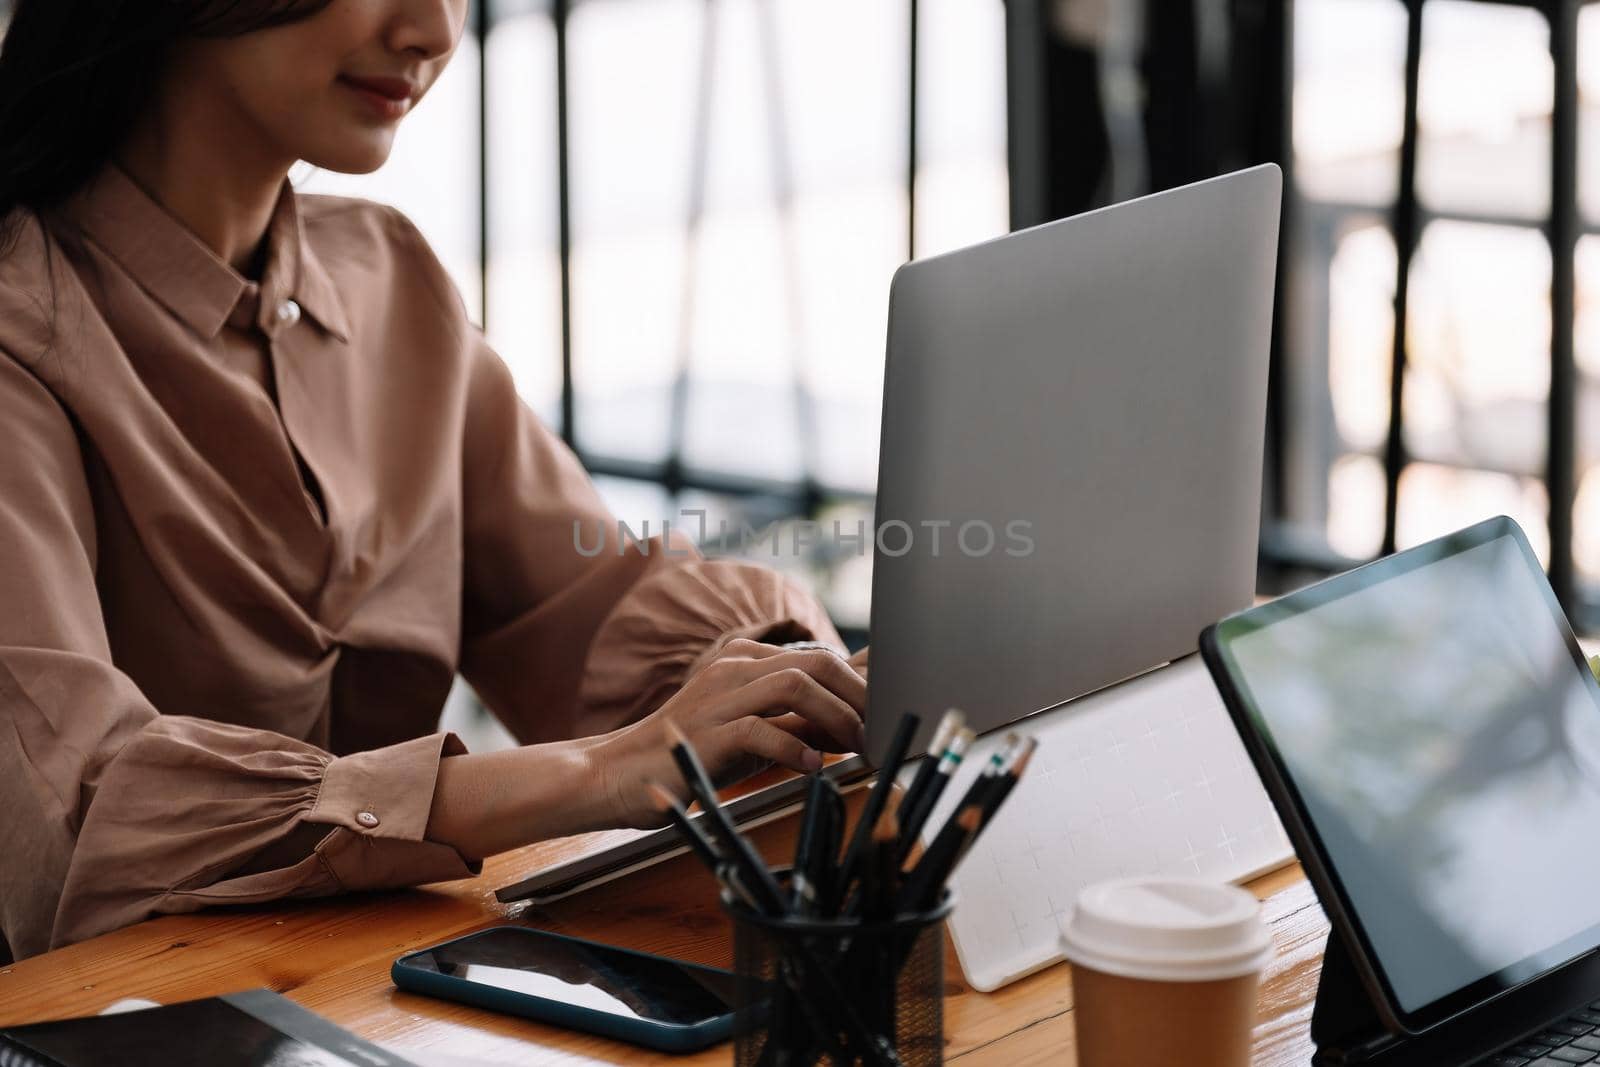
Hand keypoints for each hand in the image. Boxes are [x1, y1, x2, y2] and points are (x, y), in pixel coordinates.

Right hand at [593, 638, 867, 828]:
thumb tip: (858, 722)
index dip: (865, 680)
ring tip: (857, 747)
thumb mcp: (755, 732)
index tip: (896, 704)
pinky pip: (759, 729)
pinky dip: (794, 748)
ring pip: (794, 686)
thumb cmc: (692, 755)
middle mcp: (734, 669)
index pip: (820, 657)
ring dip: (837, 716)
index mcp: (747, 661)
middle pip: (817, 662)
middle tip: (881, 730)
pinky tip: (813, 767)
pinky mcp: (704, 733)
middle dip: (859, 696)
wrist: (619, 772)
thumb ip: (799, 722)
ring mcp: (718, 697)